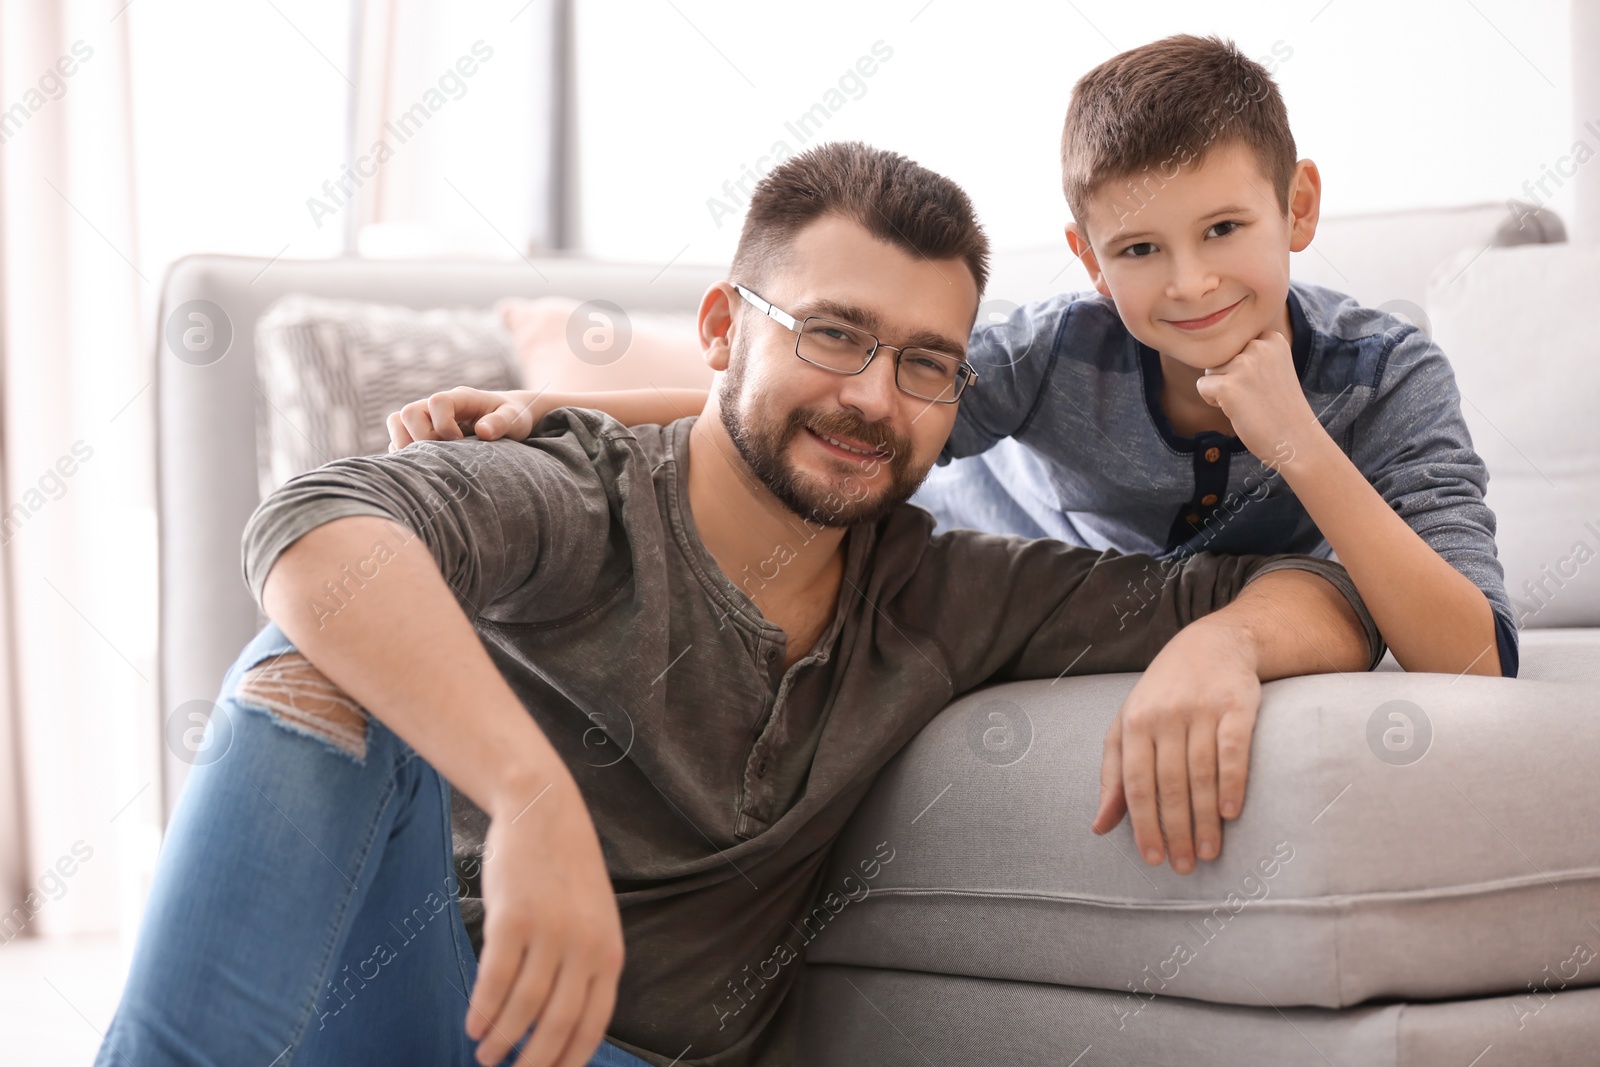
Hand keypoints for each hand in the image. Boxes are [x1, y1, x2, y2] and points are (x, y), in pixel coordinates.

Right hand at [386, 387, 545, 450]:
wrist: (508, 417)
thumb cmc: (513, 416)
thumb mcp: (515, 419)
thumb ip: (501, 422)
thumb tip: (482, 431)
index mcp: (461, 398)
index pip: (437, 402)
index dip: (443, 425)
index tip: (460, 442)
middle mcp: (438, 405)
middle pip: (408, 413)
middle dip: (421, 438)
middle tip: (443, 454)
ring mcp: (427, 418)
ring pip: (397, 423)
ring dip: (406, 445)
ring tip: (429, 461)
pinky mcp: (421, 432)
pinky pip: (398, 439)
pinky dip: (405, 454)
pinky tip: (426, 466)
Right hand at [466, 773, 624, 1066]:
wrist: (544, 810)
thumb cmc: (563, 872)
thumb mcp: (593, 919)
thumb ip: (585, 966)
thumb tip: (560, 1028)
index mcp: (610, 953)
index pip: (592, 1026)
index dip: (568, 1061)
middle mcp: (585, 948)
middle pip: (556, 1027)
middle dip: (531, 1064)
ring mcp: (550, 934)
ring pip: (522, 1010)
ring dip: (500, 1040)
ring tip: (485, 1054)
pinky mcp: (513, 921)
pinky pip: (495, 981)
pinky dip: (482, 1011)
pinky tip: (474, 1025)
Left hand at [1091, 619, 1260, 873]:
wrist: (1213, 643)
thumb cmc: (1162, 693)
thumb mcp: (1128, 725)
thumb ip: (1114, 774)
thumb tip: (1100, 826)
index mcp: (1134, 723)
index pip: (1135, 783)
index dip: (1143, 824)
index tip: (1153, 858)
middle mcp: (1165, 716)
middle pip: (1169, 784)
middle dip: (1176, 829)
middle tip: (1184, 866)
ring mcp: (1201, 710)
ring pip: (1200, 773)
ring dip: (1204, 819)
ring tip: (1208, 852)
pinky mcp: (1237, 706)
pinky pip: (1233, 749)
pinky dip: (1232, 782)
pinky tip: (1231, 813)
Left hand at [1194, 330, 1318, 467]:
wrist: (1296, 440)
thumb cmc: (1280, 407)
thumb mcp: (1274, 367)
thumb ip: (1251, 352)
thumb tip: (1210, 347)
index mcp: (1272, 339)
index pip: (1235, 343)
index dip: (1242, 366)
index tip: (1263, 382)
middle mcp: (1258, 346)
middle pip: (1221, 356)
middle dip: (1230, 376)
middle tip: (1256, 395)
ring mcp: (1243, 365)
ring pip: (1210, 370)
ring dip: (1223, 388)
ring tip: (1248, 402)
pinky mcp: (1228, 386)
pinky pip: (1202, 386)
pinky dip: (1213, 400)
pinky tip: (1236, 409)